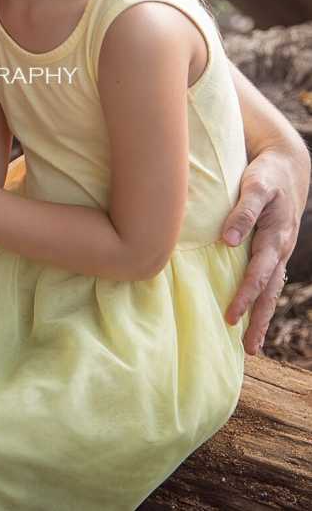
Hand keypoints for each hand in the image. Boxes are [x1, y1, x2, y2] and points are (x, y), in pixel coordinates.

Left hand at [222, 146, 309, 352]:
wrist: (288, 166)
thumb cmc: (268, 175)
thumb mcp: (255, 186)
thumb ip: (243, 211)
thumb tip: (227, 240)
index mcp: (275, 237)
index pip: (258, 274)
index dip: (245, 296)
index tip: (231, 316)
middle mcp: (280, 249)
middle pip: (269, 291)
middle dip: (258, 319)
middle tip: (248, 348)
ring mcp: (280, 251)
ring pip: (272, 289)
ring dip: (262, 316)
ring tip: (252, 344)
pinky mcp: (275, 249)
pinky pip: (270, 280)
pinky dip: (263, 299)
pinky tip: (255, 313)